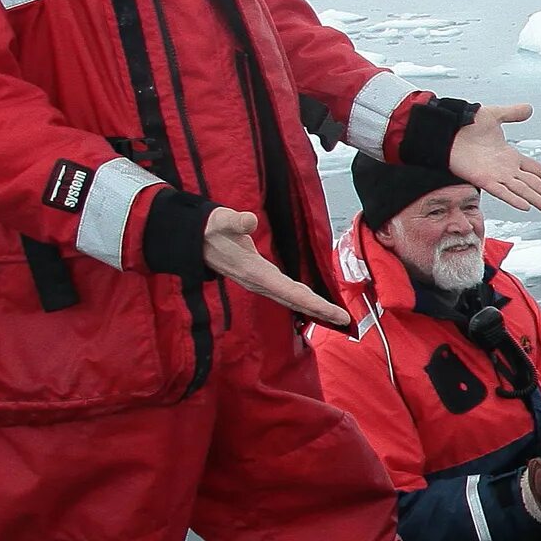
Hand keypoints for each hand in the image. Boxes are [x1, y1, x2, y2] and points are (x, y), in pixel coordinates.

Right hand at [202, 206, 351, 328]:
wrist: (194, 239)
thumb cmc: (210, 228)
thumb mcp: (221, 221)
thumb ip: (235, 221)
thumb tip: (249, 220)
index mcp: (255, 272)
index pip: (291, 292)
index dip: (314, 303)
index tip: (335, 313)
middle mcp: (260, 282)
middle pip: (295, 301)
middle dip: (320, 311)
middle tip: (346, 320)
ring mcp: (260, 282)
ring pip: (292, 299)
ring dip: (313, 308)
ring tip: (336, 316)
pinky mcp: (261, 279)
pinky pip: (288, 293)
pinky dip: (304, 300)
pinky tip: (315, 304)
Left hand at [445, 102, 540, 214]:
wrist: (446, 129)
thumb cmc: (466, 123)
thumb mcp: (494, 115)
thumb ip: (512, 114)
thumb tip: (529, 108)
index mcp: (510, 156)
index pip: (537, 170)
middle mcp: (506, 169)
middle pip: (534, 184)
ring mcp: (496, 176)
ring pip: (523, 191)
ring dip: (538, 201)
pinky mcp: (483, 179)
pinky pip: (502, 191)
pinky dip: (514, 199)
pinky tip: (526, 207)